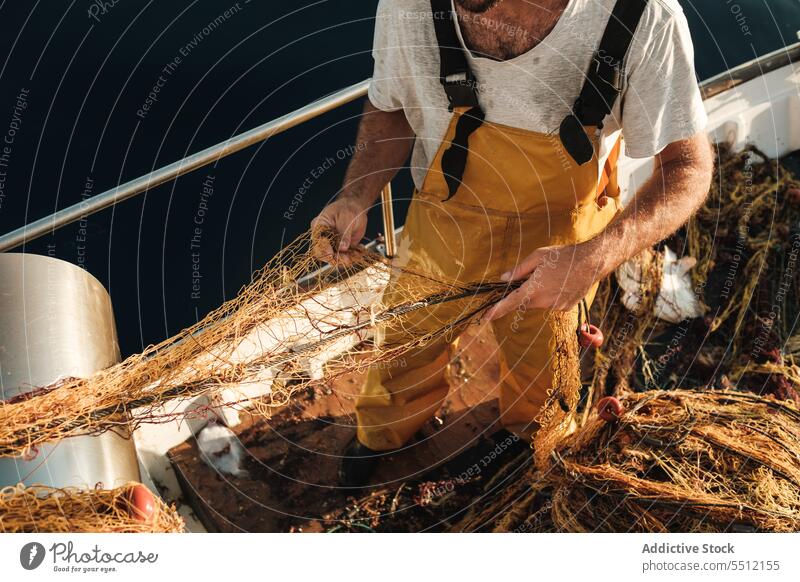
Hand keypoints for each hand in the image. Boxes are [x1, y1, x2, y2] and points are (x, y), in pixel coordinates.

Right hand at [311, 195, 368, 266]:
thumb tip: (342, 248)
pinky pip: (346, 256)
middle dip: (335, 258)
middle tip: (345, 259)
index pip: (318, 242)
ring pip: (336, 257)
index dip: (324, 250)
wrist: (356, 208)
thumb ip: (343, 234)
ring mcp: (333, 244)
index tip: (331, 254)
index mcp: (319, 228)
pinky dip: (353, 256)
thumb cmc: (347, 208)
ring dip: (345, 259)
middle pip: (325, 254)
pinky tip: (359, 251)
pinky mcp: (343, 248)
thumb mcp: (345, 219)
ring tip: (354, 256)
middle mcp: (324, 238)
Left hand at [483, 241, 609, 320]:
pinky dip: (552, 295)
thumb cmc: (564, 255)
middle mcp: (544, 301)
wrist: (593, 262)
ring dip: (539, 292)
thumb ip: (519, 270)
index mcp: (534, 288)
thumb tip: (504, 279)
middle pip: (525, 301)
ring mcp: (556, 306)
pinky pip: (551, 303)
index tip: (485, 318)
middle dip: (525, 291)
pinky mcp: (566, 308)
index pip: (510, 303)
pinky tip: (562, 282)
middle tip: (537, 274)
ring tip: (554, 276)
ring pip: (539, 302)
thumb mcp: (538, 256)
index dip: (496, 310)